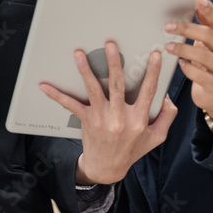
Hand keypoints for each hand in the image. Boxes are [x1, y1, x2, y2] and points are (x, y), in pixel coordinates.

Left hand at [39, 41, 176, 184]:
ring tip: (79, 54)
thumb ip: (167, 116)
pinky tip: (45, 86)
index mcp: (138, 119)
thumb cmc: (132, 150)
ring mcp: (101, 118)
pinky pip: (71, 105)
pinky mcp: (87, 120)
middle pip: (117, 85)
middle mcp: (119, 117)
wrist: (107, 169)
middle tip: (110, 44)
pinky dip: (57, 95)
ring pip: (93, 90)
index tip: (155, 54)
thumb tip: (168, 96)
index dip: (153, 72)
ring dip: (85, 71)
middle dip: (113, 63)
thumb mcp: (156, 137)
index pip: (148, 91)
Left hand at [165, 0, 212, 125]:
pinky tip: (180, 64)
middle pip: (209, 36)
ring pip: (203, 56)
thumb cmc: (208, 63)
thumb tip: (197, 2)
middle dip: (187, 29)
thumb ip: (205, 24)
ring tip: (167, 46)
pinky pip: (200, 75)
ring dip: (182, 49)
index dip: (209, 9)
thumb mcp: (208, 43)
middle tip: (168, 26)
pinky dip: (188, 68)